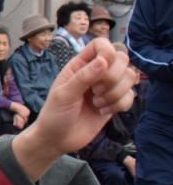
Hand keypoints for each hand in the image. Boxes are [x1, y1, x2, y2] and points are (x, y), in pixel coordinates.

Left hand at [13, 39, 135, 180]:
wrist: (57, 139)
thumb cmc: (54, 114)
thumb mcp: (63, 94)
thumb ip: (83, 77)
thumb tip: (104, 60)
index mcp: (79, 65)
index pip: (101, 44)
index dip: (107, 52)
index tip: (102, 67)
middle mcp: (95, 73)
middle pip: (122, 58)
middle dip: (113, 77)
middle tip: (96, 91)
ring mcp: (107, 87)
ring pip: (130, 76)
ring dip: (116, 92)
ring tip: (97, 104)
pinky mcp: (114, 102)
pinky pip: (131, 96)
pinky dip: (120, 105)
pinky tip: (103, 112)